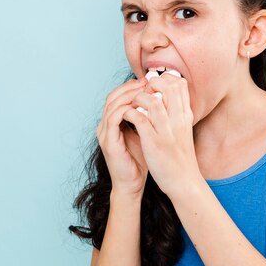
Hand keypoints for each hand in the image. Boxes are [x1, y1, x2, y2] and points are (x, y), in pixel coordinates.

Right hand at [96, 78, 149, 195]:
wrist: (132, 184)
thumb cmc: (140, 161)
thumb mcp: (145, 134)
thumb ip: (147, 118)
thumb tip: (160, 101)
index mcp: (113, 122)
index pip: (118, 96)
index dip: (132, 86)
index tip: (149, 81)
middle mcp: (105, 125)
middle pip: (113, 96)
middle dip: (130, 87)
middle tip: (146, 81)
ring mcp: (104, 133)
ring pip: (112, 104)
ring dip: (129, 95)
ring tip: (144, 91)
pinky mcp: (108, 142)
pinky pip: (113, 119)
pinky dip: (125, 109)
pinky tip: (139, 107)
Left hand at [122, 72, 200, 197]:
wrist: (184, 182)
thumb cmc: (181, 157)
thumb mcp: (183, 131)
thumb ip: (177, 114)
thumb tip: (166, 98)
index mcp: (186, 116)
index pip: (180, 85)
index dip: (165, 79)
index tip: (153, 84)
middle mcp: (179, 120)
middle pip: (168, 87)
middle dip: (151, 84)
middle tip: (141, 91)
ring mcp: (166, 130)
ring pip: (152, 101)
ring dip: (138, 98)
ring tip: (133, 104)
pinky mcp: (154, 142)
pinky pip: (140, 119)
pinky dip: (131, 113)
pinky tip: (128, 116)